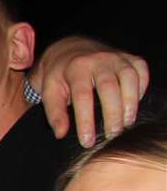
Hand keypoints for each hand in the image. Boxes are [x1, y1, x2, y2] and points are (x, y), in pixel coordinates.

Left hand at [30, 36, 148, 146]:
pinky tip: (133, 105)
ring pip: (129, 78)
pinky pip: (141, 71)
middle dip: (112, 113)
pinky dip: (141, 88)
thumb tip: (61, 134)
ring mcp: (116, 57)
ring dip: (130, 103)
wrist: (71, 49)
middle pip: (109, 87)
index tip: (87, 141)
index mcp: (76, 68)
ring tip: (126, 123)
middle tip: (111, 134)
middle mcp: (99, 60)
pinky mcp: (129, 57)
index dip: (86, 120)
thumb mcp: (49, 92)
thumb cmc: (59, 75)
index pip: (82, 97)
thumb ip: (54, 113)